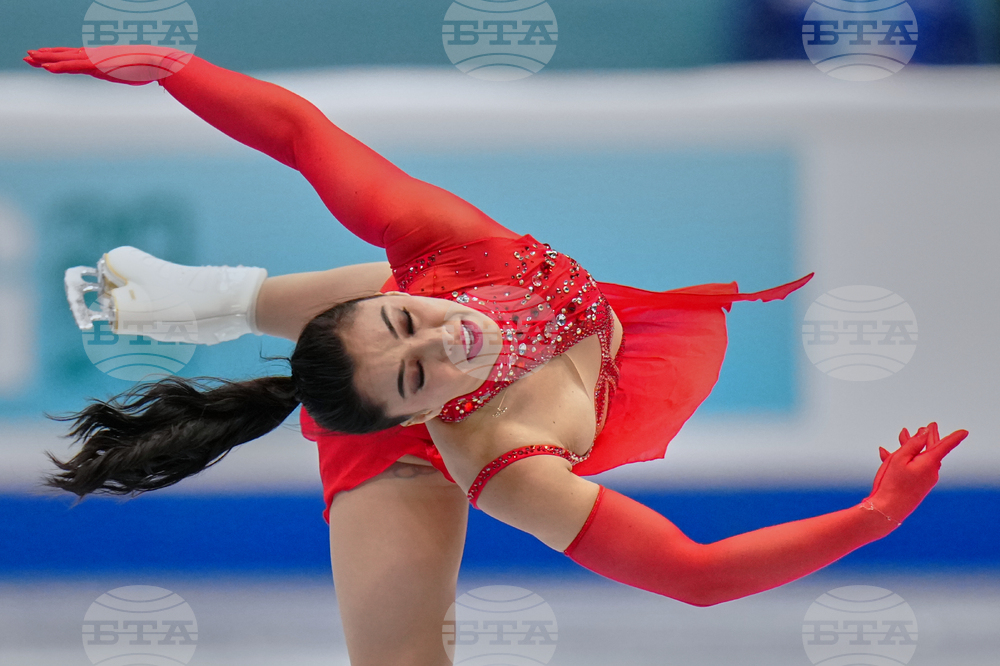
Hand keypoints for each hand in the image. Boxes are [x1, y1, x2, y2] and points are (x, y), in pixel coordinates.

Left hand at [23, 46, 190, 84]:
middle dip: (46, 56)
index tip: (45, 58)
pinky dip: (59, 67)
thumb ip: (139, 76)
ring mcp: (96, 60)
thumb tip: (149, 81)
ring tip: (29, 59)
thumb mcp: (140, 74)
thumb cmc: (153, 68)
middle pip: (66, 55)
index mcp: (103, 59)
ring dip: (46, 59)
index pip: (76, 56)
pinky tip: (46, 68)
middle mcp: (97, 57)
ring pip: (65, 59)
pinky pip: (74, 67)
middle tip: (28, 56)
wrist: (159, 61)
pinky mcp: (99, 66)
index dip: (59, 56)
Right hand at [867, 422, 968, 524]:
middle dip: (928, 437)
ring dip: (911, 446)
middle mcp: (931, 471)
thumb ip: (912, 444)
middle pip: (931, 450)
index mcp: (928, 463)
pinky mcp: (918, 485)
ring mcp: (925, 479)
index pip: (944, 446)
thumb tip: (924, 433)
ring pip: (920, 458)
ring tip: (903, 433)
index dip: (954, 438)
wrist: (889, 509)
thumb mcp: (899, 458)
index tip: (964, 432)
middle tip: (930, 426)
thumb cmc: (892, 483)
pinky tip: (885, 452)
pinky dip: (903, 459)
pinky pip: (913, 467)